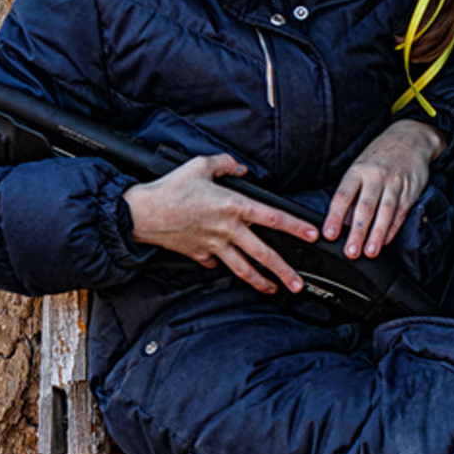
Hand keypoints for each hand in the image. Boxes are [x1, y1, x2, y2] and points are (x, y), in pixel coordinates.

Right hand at [123, 153, 318, 296]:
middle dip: (283, 270)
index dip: (294, 226)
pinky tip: (229, 269)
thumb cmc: (170, 189)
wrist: (141, 213)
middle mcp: (227, 229)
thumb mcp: (199, 165)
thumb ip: (225, 163)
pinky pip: (215, 263)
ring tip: (274, 290)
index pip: (271, 217)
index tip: (312, 235)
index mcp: (232, 206)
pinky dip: (222, 266)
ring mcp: (213, 246)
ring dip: (260, 281)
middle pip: (262, 253)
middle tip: (298, 283)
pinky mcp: (199, 255)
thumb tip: (239, 167)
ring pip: (242, 268)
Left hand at [323, 120, 445, 260]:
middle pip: (365, 207)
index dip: (335, 216)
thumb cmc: (380, 155)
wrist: (412, 137)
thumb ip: (352, 194)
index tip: (329, 234)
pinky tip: (385, 241)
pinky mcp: (410, 190)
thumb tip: (343, 222)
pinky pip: (400, 212)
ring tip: (369, 252)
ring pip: (385, 212)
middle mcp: (376, 176)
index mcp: (358, 170)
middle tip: (350, 252)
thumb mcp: (360, 166)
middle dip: (357, 232)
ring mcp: (394, 183)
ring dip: (376, 234)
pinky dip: (393, 228)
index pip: (343, 196)